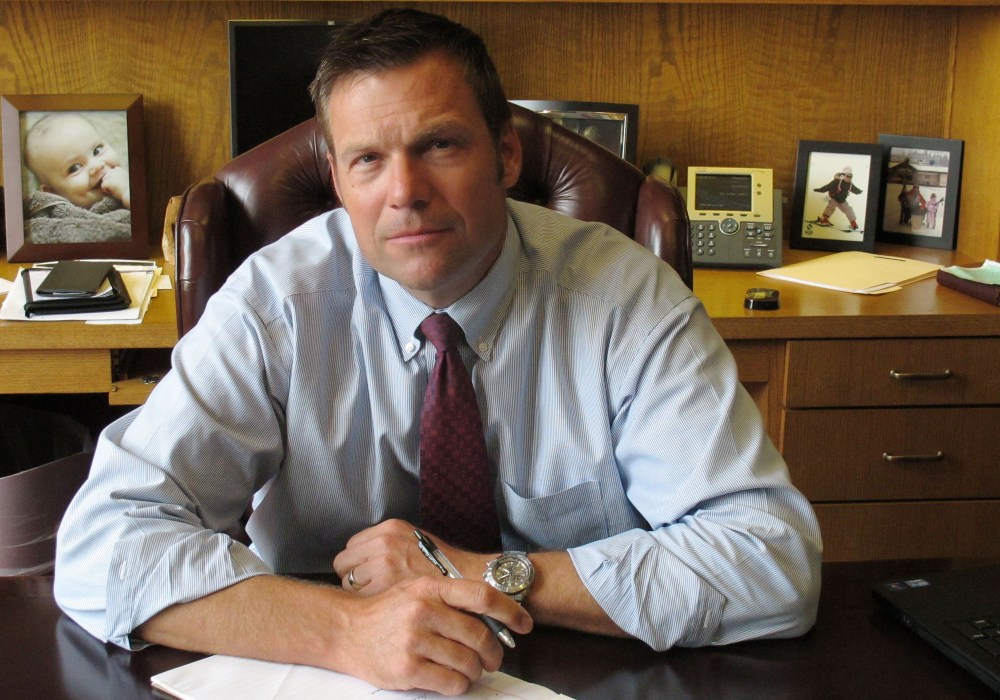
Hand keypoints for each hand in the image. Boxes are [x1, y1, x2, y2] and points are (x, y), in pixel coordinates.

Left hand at [100, 166, 130, 208]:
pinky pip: (103, 186)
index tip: (118, 184)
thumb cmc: (127, 188)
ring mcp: (111, 176)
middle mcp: (114, 170)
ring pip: (103, 181)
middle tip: (116, 187)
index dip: (112, 179)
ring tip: (115, 189)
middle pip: (105, 176)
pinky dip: (106, 190)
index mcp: (118, 169)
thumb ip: (118, 174)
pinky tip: (113, 191)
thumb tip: (113, 171)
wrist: (131, 194)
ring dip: (107, 186)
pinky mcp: (109, 182)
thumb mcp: (124, 177)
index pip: (109, 172)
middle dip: (108, 182)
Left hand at [334, 519, 488, 595]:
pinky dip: (368, 606)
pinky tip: (382, 609)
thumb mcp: (415, 541)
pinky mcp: (384, 587)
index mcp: (390, 528)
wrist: (469, 581)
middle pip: (344, 563)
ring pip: (348, 583)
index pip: (351, 546)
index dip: (357, 563)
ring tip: (377, 600)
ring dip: (359, 593)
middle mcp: (383, 542)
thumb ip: (388, 545)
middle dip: (352, 577)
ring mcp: (382, 565)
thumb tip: (363, 558)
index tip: (367, 573)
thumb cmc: (443, 567)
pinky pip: (359, 599)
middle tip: (368, 589)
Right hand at [334, 575, 531, 694]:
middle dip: (493, 653)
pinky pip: (451, 683)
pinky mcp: (407, 668)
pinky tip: (453, 681)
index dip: (510, 610)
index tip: (525, 624)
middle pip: (479, 636)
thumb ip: (449, 599)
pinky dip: (459, 685)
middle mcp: (424, 611)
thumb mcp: (416, 591)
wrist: (345, 630)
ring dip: (475, 671)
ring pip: (468, 662)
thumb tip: (491, 618)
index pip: (482, 596)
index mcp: (431, 588)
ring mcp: (415, 640)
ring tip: (469, 671)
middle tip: (493, 660)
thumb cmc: (386, 612)